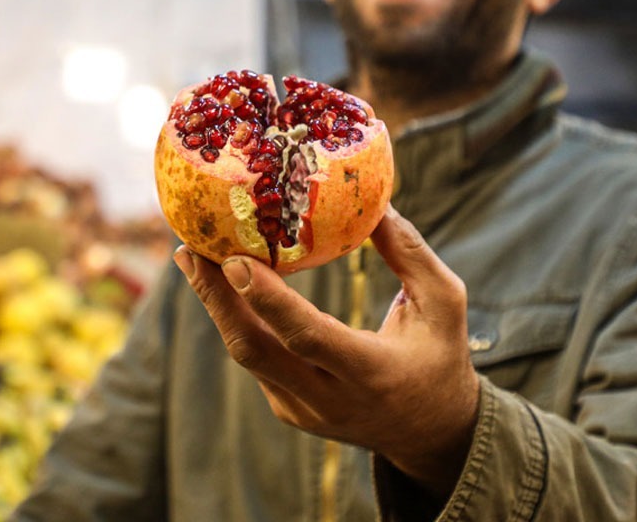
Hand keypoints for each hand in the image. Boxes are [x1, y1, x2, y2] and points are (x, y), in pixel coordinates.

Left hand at [173, 204, 479, 496]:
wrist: (432, 433)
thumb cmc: (440, 357)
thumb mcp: (445, 303)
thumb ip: (411, 255)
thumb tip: (376, 203)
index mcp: (370, 372)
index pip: (307, 337)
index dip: (268, 301)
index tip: (235, 261)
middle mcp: (328, 398)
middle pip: (255, 350)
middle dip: (217, 299)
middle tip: (191, 251)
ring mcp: (302, 409)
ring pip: (247, 354)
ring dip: (216, 305)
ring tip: (192, 257)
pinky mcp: (288, 411)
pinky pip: (256, 360)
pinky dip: (236, 319)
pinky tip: (223, 283)